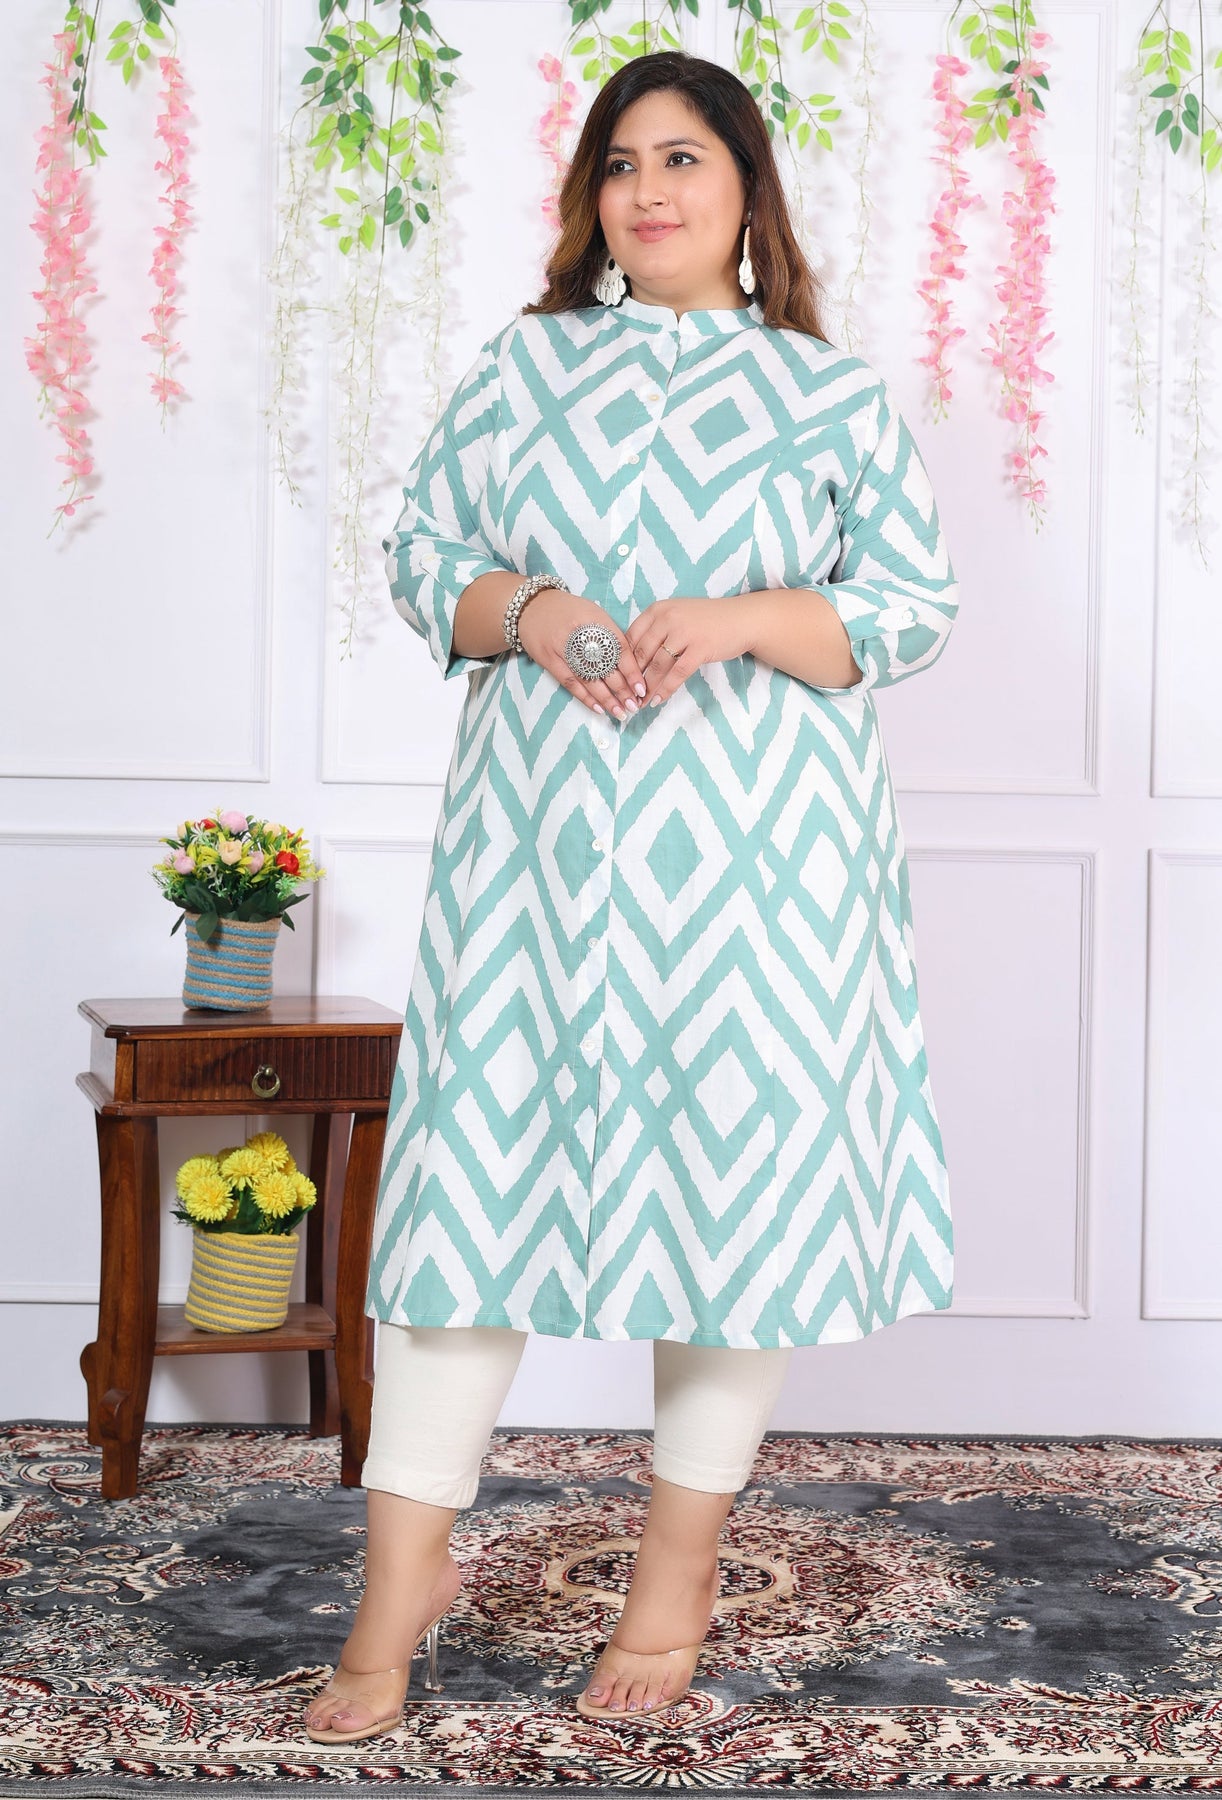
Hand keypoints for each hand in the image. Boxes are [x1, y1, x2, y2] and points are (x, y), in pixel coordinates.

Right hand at [516, 588, 649, 720]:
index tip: (642, 688)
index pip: (619, 649)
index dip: (632, 671)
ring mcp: (562, 648)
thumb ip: (611, 636)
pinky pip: (570, 683)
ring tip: (620, 712)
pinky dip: (585, 697)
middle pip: (606, 666)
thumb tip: (631, 664)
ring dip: (606, 699)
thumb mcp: (594, 614)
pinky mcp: (549, 660)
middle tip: (634, 706)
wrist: (532, 606)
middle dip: (622, 689)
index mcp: (596, 619)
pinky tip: (598, 708)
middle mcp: (580, 633)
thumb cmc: (569, 611)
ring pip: (589, 678)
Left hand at [624, 597, 756, 706]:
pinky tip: (658, 700)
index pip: (630, 637)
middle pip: (641, 653)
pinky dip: (666, 689)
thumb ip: (656, 631)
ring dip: (647, 687)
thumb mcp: (676, 616)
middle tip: (625, 695)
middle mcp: (668, 618)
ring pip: (657, 665)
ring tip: (640, 702)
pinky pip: (677, 673)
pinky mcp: (699, 648)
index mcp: (658, 610)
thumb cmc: (706, 621)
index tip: (617, 678)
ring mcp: (684, 632)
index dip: (622, 660)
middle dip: (631, 678)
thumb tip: (633, 660)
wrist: (741, 619)